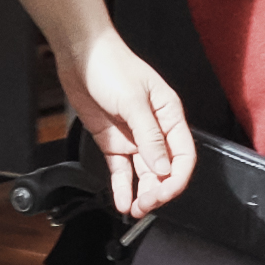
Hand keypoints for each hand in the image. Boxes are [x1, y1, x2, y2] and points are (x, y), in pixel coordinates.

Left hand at [69, 29, 197, 220]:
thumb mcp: (134, 100)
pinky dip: (122, 187)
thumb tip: (164, 167)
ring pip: (144, 174)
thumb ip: (150, 136)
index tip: (166, 192)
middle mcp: (154, 130)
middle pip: (164, 169)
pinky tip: (122, 201)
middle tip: (147, 204)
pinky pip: (121, 170)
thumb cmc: (111, 65)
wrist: (80, 55)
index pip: (184, 154)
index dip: (178, 177)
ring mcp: (133, 138)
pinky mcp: (112, 142)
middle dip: (158, 190)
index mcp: (169, 115)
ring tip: (135, 209)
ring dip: (142, 193)